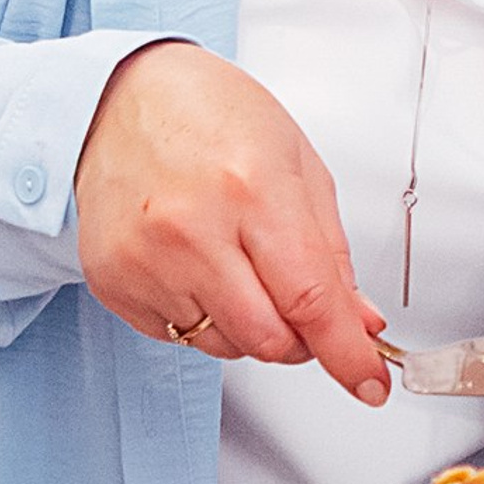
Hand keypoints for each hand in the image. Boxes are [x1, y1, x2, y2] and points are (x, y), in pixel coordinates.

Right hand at [74, 43, 389, 401]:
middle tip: (301, 305)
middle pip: (269, 340)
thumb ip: (331, 251)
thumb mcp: (295, 164)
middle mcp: (191, 229)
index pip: (311, 300)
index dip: (347, 354)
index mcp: (251, 189)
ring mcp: (145, 260)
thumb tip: (358, 321)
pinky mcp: (112, 281)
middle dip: (302, 340)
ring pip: (225, 346)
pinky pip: (178, 338)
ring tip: (237, 263)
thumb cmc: (210, 116)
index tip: (370, 384)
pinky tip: (195, 265)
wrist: (117, 99)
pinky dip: (202, 318)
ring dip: (251, 327)